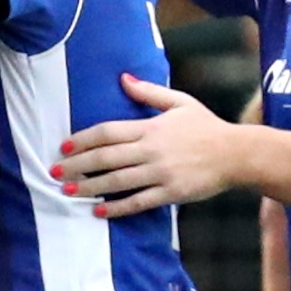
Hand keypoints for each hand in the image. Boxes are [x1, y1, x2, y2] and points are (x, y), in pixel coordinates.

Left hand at [55, 76, 252, 216]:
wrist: (236, 154)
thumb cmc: (207, 127)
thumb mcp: (180, 102)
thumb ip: (149, 93)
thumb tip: (123, 78)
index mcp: (150, 127)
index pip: (108, 132)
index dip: (83, 139)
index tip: (64, 147)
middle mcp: (151, 150)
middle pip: (106, 158)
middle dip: (77, 165)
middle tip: (55, 171)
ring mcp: (160, 173)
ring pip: (117, 182)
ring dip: (89, 187)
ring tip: (67, 191)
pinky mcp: (170, 193)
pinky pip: (138, 202)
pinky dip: (116, 208)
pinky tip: (99, 212)